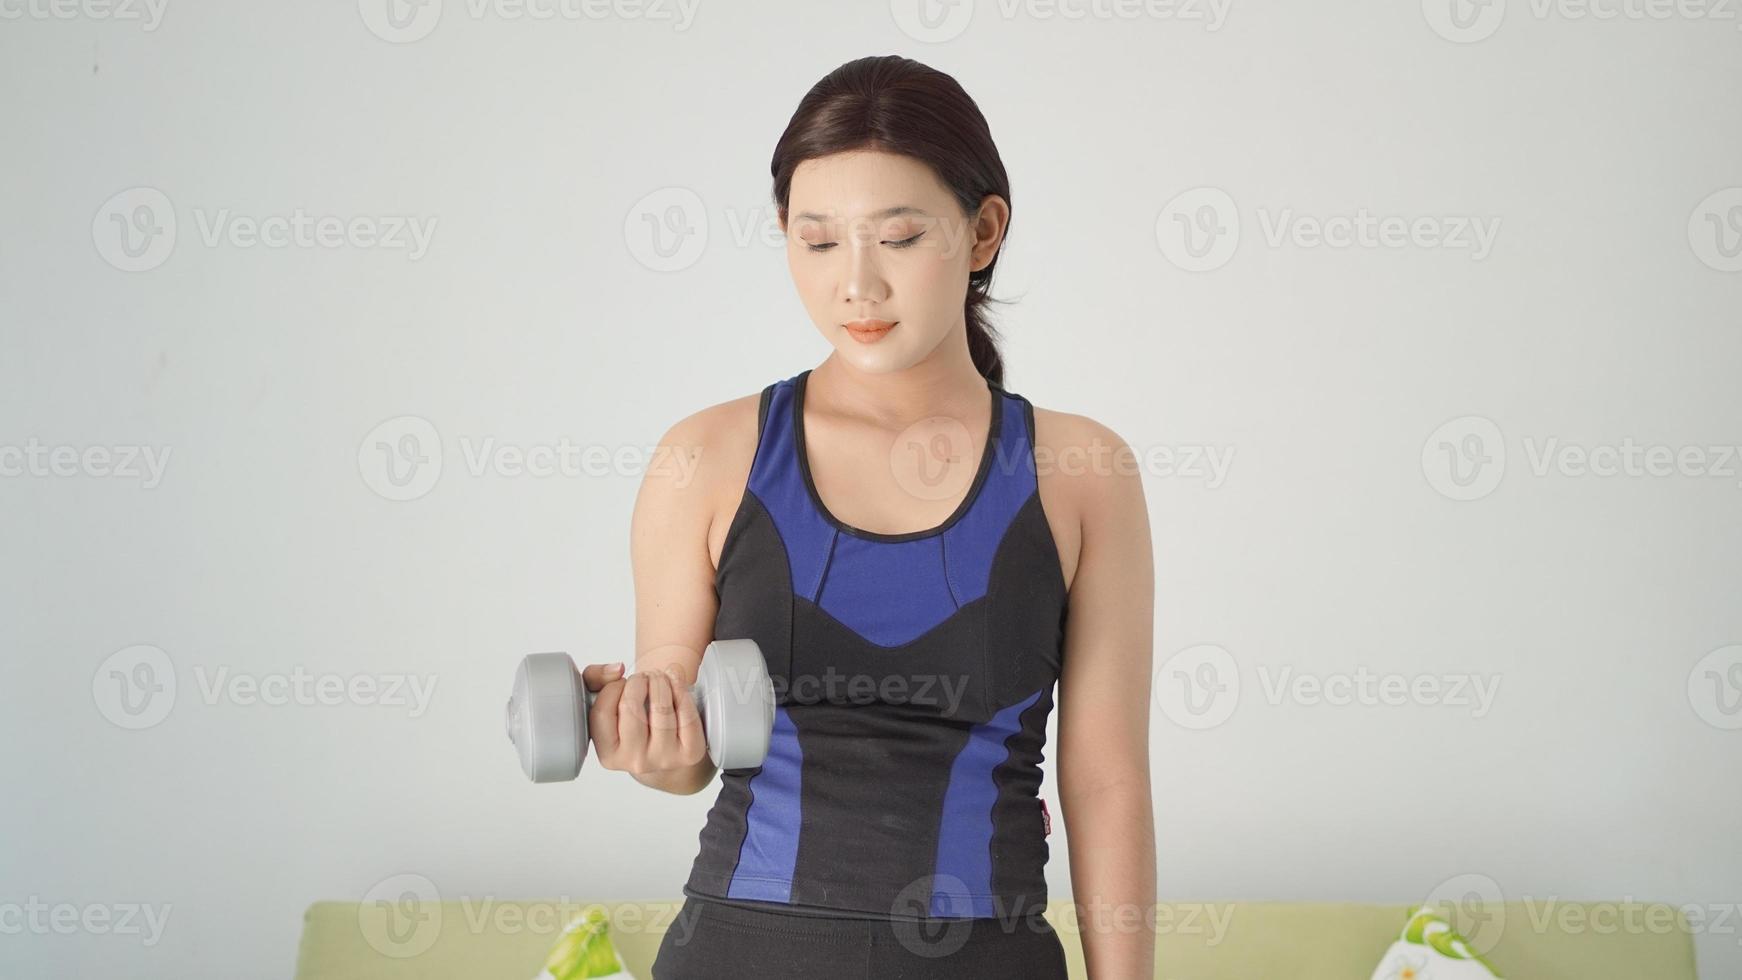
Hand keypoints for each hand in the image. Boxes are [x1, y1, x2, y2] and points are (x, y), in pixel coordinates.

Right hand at [580, 662, 707, 775]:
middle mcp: (635, 761)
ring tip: (658, 677)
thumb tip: (617, 669)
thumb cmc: (632, 722)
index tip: (621, 682)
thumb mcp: (604, 703)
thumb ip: (594, 678)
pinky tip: (675, 682)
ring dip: (660, 681)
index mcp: (609, 754)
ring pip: (661, 708)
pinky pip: (686, 713)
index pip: (602, 712)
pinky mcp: (690, 752)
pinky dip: (681, 689)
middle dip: (638, 681)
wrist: (666, 748)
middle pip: (631, 707)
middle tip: (643, 677)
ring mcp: (664, 758)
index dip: (612, 688)